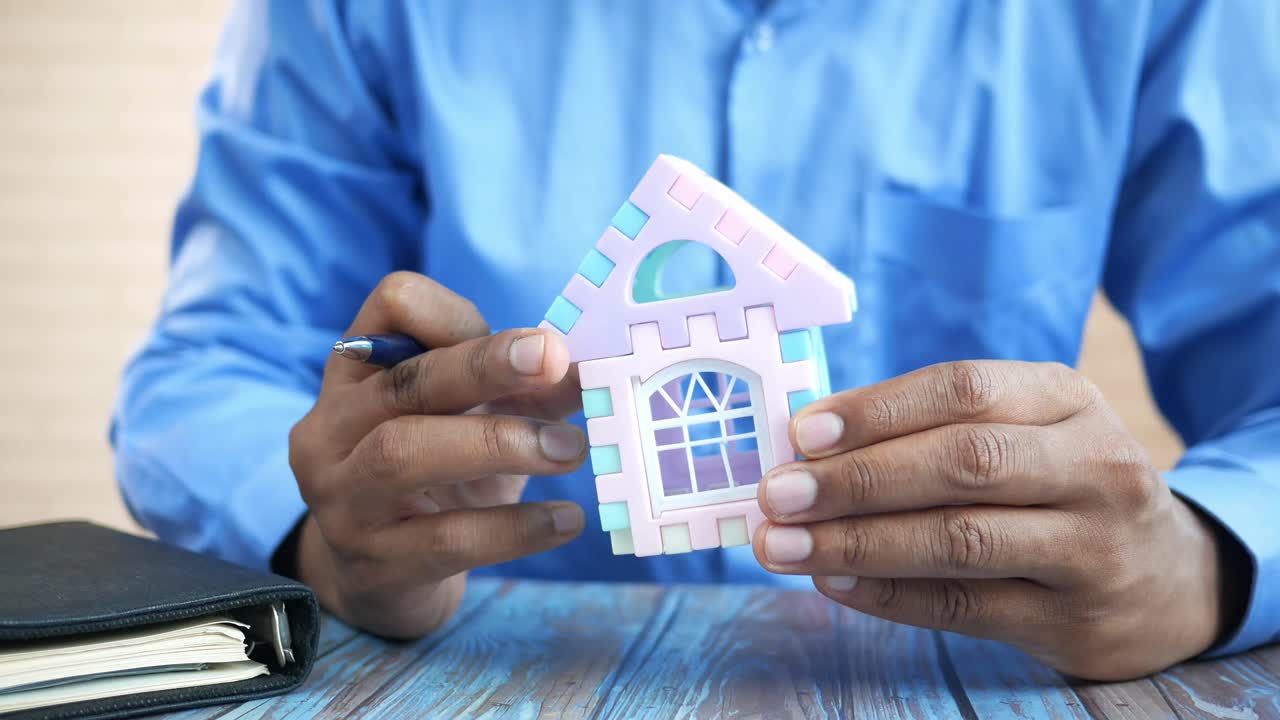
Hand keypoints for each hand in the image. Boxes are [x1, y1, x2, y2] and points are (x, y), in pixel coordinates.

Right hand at [288, 272, 586, 637]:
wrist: (381, 579)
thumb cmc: (435, 479)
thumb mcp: (475, 419)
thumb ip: (527, 390)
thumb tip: (588, 370)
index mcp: (356, 371)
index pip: (395, 305)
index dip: (460, 315)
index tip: (529, 345)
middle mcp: (333, 427)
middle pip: (404, 381)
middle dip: (484, 366)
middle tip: (555, 363)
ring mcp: (343, 498)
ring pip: (404, 454)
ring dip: (498, 444)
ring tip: (570, 450)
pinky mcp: (375, 563)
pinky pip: (446, 539)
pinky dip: (514, 527)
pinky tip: (565, 519)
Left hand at [753, 360, 1245, 679]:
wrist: (1170, 578)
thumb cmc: (1061, 485)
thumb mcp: (1027, 431)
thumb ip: (935, 428)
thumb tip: (808, 445)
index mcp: (1068, 398)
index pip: (964, 388)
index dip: (877, 410)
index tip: (801, 433)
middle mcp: (1092, 465)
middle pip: (963, 463)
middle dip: (857, 479)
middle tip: (779, 495)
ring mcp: (1091, 547)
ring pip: (960, 540)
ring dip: (858, 543)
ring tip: (784, 546)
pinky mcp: (1073, 619)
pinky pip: (962, 606)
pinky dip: (886, 595)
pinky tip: (831, 582)